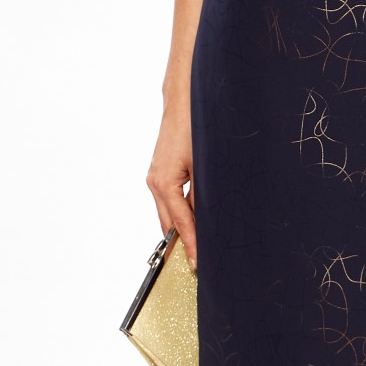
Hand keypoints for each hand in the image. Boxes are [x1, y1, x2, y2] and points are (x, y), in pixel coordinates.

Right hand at [147, 104, 197, 270]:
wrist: (184, 100)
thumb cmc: (196, 127)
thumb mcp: (206, 164)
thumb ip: (205, 195)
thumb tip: (210, 221)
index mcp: (164, 183)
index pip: (180, 223)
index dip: (191, 245)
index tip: (198, 265)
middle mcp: (155, 182)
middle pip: (168, 224)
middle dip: (182, 244)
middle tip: (198, 266)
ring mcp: (156, 177)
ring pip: (169, 213)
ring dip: (182, 230)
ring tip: (198, 250)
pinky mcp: (162, 172)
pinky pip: (171, 200)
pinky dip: (181, 214)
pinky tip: (196, 223)